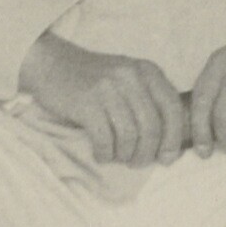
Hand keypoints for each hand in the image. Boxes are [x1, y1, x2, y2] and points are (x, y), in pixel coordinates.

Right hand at [19, 32, 192, 168]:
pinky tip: (101, 153)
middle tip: (137, 163)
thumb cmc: (94, 79)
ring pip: (130, 136)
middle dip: (147, 153)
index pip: (173, 109)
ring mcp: (109, 87)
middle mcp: (131, 76)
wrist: (52, 63)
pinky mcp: (87, 102)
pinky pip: (105, 139)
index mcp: (148, 70)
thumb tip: (169, 143)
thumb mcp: (128, 78)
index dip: (174, 139)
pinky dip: (105, 153)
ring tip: (117, 157)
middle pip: (152, 127)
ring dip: (125, 155)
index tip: (167, 159)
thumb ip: (150, 100)